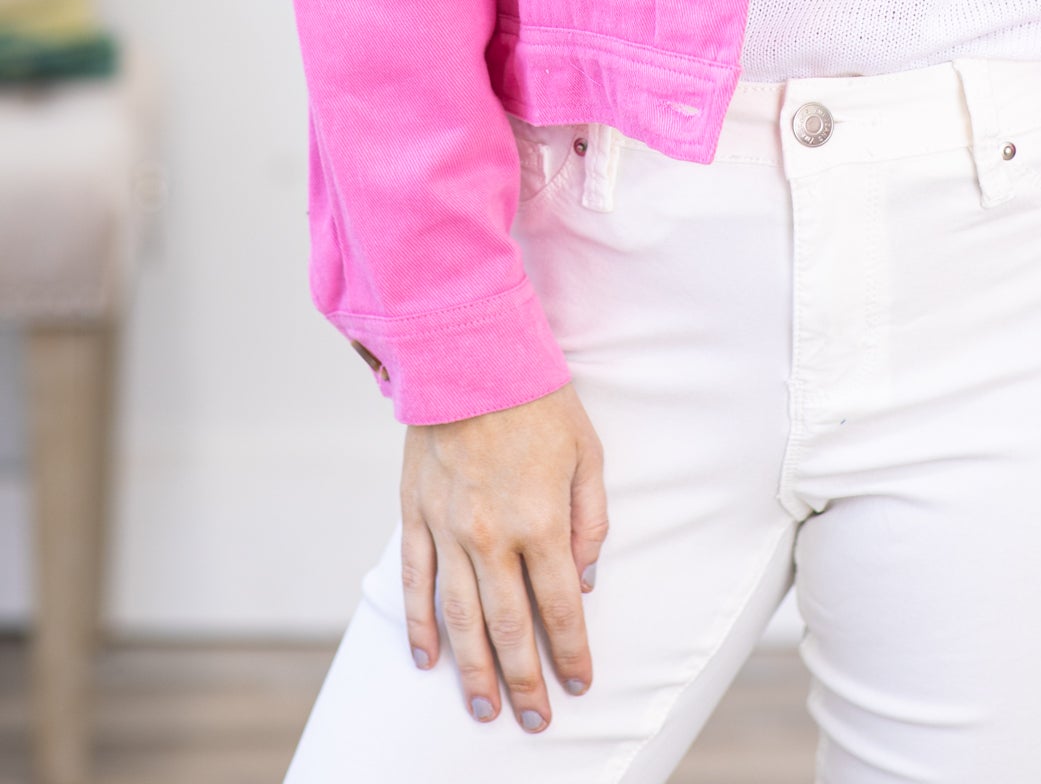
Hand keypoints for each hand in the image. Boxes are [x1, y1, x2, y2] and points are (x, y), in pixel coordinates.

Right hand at [400, 383, 607, 733]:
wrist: (470, 354)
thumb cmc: (538, 399)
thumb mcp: (588, 452)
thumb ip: (590, 521)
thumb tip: (584, 580)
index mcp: (540, 522)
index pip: (559, 609)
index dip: (571, 652)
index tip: (580, 683)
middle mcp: (490, 536)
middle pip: (508, 628)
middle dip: (524, 681)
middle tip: (534, 721)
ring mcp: (446, 530)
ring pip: (458, 620)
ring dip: (473, 670)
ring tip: (484, 709)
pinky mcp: (415, 516)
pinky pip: (415, 584)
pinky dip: (419, 627)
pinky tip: (427, 660)